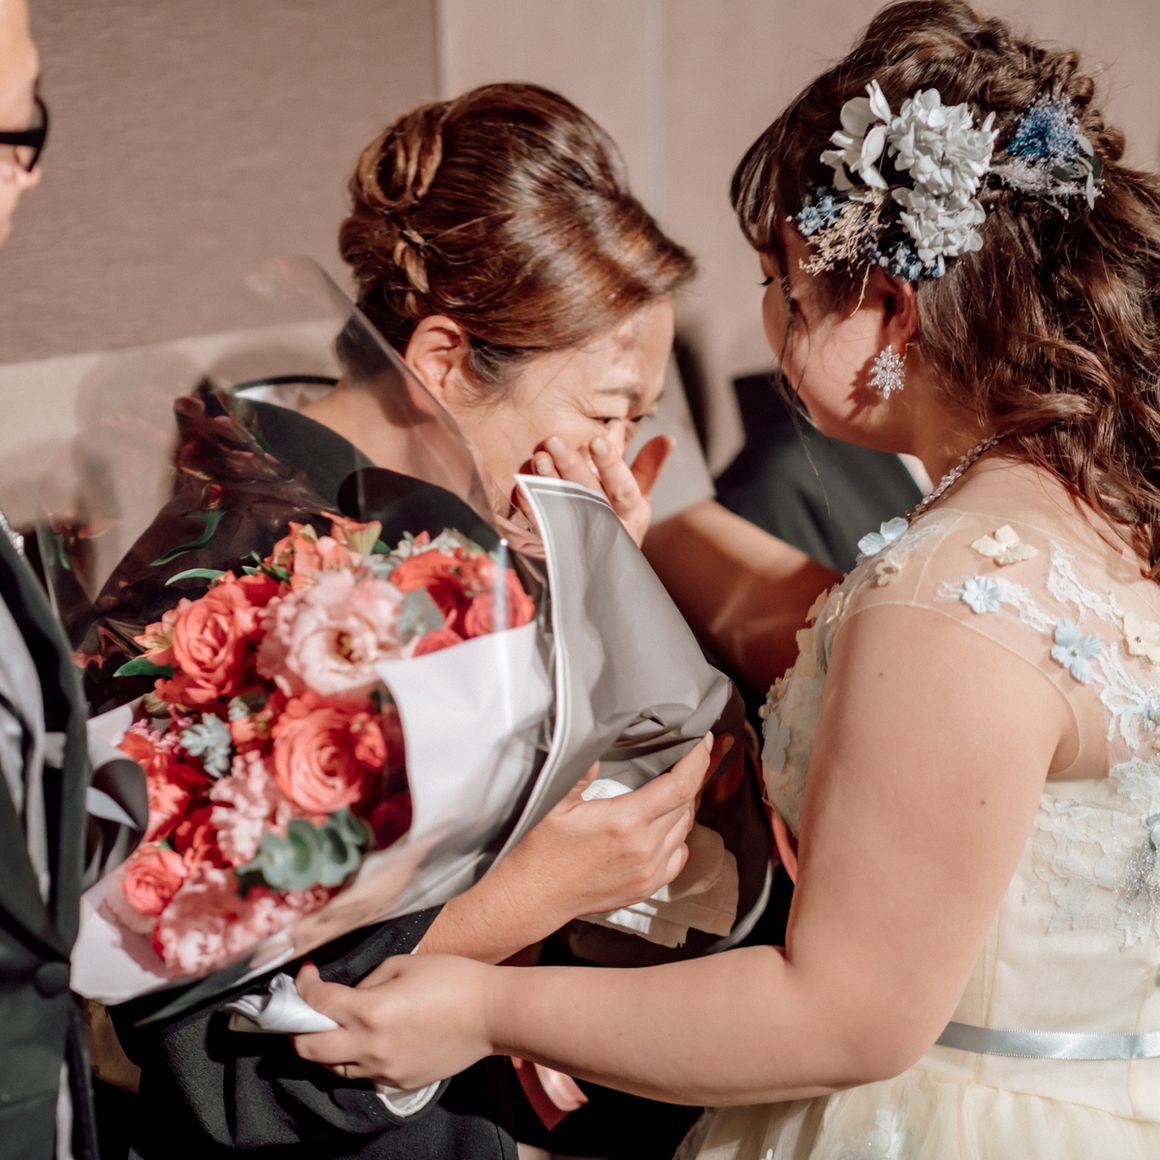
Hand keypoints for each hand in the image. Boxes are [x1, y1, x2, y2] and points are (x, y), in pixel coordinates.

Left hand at [294, 956, 493, 1089]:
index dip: (304, 985)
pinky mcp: (399, 1082)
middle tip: (307, 1009)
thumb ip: (367, 982)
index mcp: (370, 1010)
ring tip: (340, 1024)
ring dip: (328, 1045)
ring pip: (334, 1067)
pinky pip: (365, 1073)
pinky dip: (359, 1056)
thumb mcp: (403, 964)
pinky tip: (376, 1037)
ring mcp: (384, 1070)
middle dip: (298, 1027)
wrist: (490, 1014)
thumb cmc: (451, 979)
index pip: (316, 1003)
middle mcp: (370, 1046)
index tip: (307, 974)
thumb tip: (349, 995)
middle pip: (308, 1049)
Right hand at [493, 735, 716, 927]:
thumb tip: (599, 742)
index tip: (703, 742)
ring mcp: (649, 872)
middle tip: (681, 759)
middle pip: (686, 805)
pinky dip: (677, 836)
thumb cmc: (541, 848)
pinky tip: (663, 825)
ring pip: (684, 829)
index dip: (697, 760)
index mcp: (626, 821)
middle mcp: (645, 848)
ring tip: (669, 789)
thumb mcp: (555, 801)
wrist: (534, 896)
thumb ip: (582, 770)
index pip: (680, 786)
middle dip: (688, 779)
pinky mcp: (647, 887)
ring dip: (682, 807)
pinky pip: (678, 856)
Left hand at [532, 433, 673, 546]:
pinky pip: (542, 525)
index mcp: (629, 511)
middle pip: (588, 495)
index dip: (611, 465)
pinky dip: (531, 505)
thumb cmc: (621, 521)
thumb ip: (649, 467)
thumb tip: (668, 437)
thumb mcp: (639, 497)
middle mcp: (606, 525)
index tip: (597, 440)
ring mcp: (581, 536)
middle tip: (554, 441)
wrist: (603, 570)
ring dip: (548, 483)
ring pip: (563, 508)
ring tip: (538, 458)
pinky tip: (523, 485)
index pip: (622, 487)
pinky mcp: (558, 543)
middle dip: (571, 468)